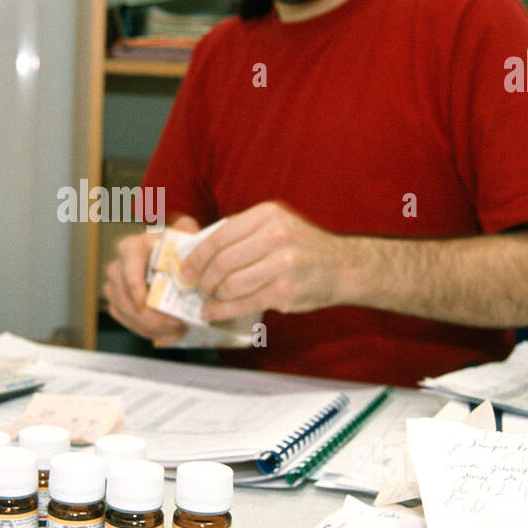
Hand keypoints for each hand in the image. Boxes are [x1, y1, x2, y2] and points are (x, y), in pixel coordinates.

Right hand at [103, 215, 200, 344]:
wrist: (169, 259)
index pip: (127, 267)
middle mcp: (118, 266)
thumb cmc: (175, 246)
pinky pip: (127, 323)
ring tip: (176, 330)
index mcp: (132, 248)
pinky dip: (148, 332)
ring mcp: (115, 287)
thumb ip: (187, 229)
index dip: (133, 286)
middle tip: (174, 322)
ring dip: (150, 326)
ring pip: (124, 312)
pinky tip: (169, 334)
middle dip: (148, 315)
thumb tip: (189, 233)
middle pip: (123, 295)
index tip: (145, 302)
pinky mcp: (119, 304)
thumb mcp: (183, 234)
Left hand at [179, 202, 345, 322]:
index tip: (185, 269)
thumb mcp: (275, 226)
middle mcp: (276, 236)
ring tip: (208, 298)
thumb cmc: (301, 247)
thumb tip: (197, 251)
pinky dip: (222, 311)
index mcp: (268, 215)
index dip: (196, 256)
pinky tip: (212, 312)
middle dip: (203, 278)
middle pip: (222, 262)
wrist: (343, 267)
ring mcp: (283, 264)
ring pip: (231, 284)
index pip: (220, 236)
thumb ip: (241, 234)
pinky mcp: (286, 291)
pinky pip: (243, 304)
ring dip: (213, 295)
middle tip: (196, 286)